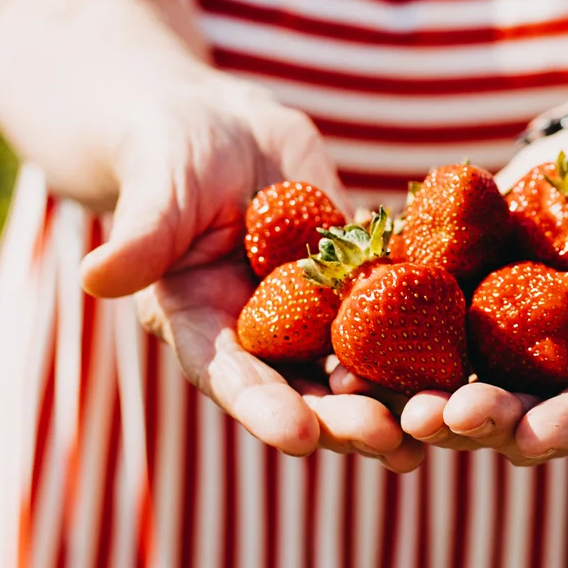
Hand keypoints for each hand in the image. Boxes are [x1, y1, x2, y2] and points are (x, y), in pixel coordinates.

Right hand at [0, 0, 422, 470]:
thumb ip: (141, 235)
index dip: (266, 410)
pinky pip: (398, 321)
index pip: (232, 378)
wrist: (220, 125)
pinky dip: (429, 349)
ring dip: (394, 402)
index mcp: (202, 324)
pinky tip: (472, 377)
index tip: (302, 439)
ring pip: (355, 370)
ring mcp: (311, 318)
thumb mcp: (159, 187)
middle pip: (303, 391)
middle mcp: (259, 337)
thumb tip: (95, 277)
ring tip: (437, 431)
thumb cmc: (171, 149)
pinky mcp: (357, 288)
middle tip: (390, 441)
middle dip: (345, 420)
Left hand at [391, 127, 567, 464]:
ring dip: (423, 405)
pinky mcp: (456, 328)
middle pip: (519, 415)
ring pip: (461, 394)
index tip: (529, 441)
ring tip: (387, 404)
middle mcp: (555, 386)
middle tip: (439, 420)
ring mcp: (501, 362)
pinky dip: (384, 359)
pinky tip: (347, 363)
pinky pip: (417, 349)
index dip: (563, 428)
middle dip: (479, 422)